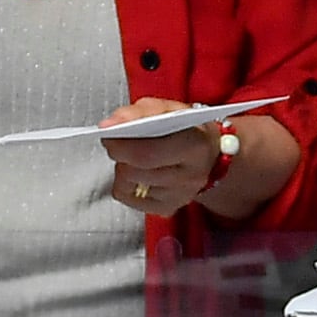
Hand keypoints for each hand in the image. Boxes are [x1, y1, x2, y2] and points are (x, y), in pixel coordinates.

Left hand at [102, 99, 227, 216]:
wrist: (208, 153)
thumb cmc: (184, 127)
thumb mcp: (165, 108)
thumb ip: (136, 113)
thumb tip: (108, 125)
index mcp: (196, 145)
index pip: (147, 153)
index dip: (121, 145)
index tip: (109, 134)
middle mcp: (192, 176)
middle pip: (135, 172)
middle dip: (118, 155)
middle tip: (116, 143)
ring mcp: (180, 196)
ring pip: (128, 185)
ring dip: (122, 168)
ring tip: (134, 157)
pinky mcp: (167, 208)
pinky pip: (127, 197)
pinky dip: (125, 184)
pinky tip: (137, 173)